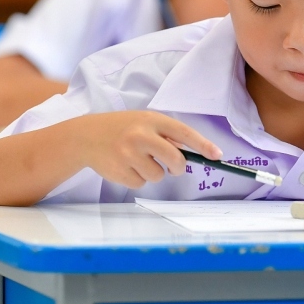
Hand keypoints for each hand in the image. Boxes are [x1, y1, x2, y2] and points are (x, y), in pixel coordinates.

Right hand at [76, 111, 221, 189]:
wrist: (86, 136)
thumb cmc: (122, 128)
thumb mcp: (143, 122)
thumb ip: (165, 134)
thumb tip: (187, 153)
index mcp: (151, 120)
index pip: (184, 133)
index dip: (203, 145)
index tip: (217, 155)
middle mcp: (141, 136)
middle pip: (175, 160)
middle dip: (178, 167)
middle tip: (175, 167)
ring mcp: (129, 154)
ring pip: (158, 175)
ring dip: (154, 172)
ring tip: (137, 160)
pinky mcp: (120, 171)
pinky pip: (141, 183)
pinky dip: (137, 178)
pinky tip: (125, 166)